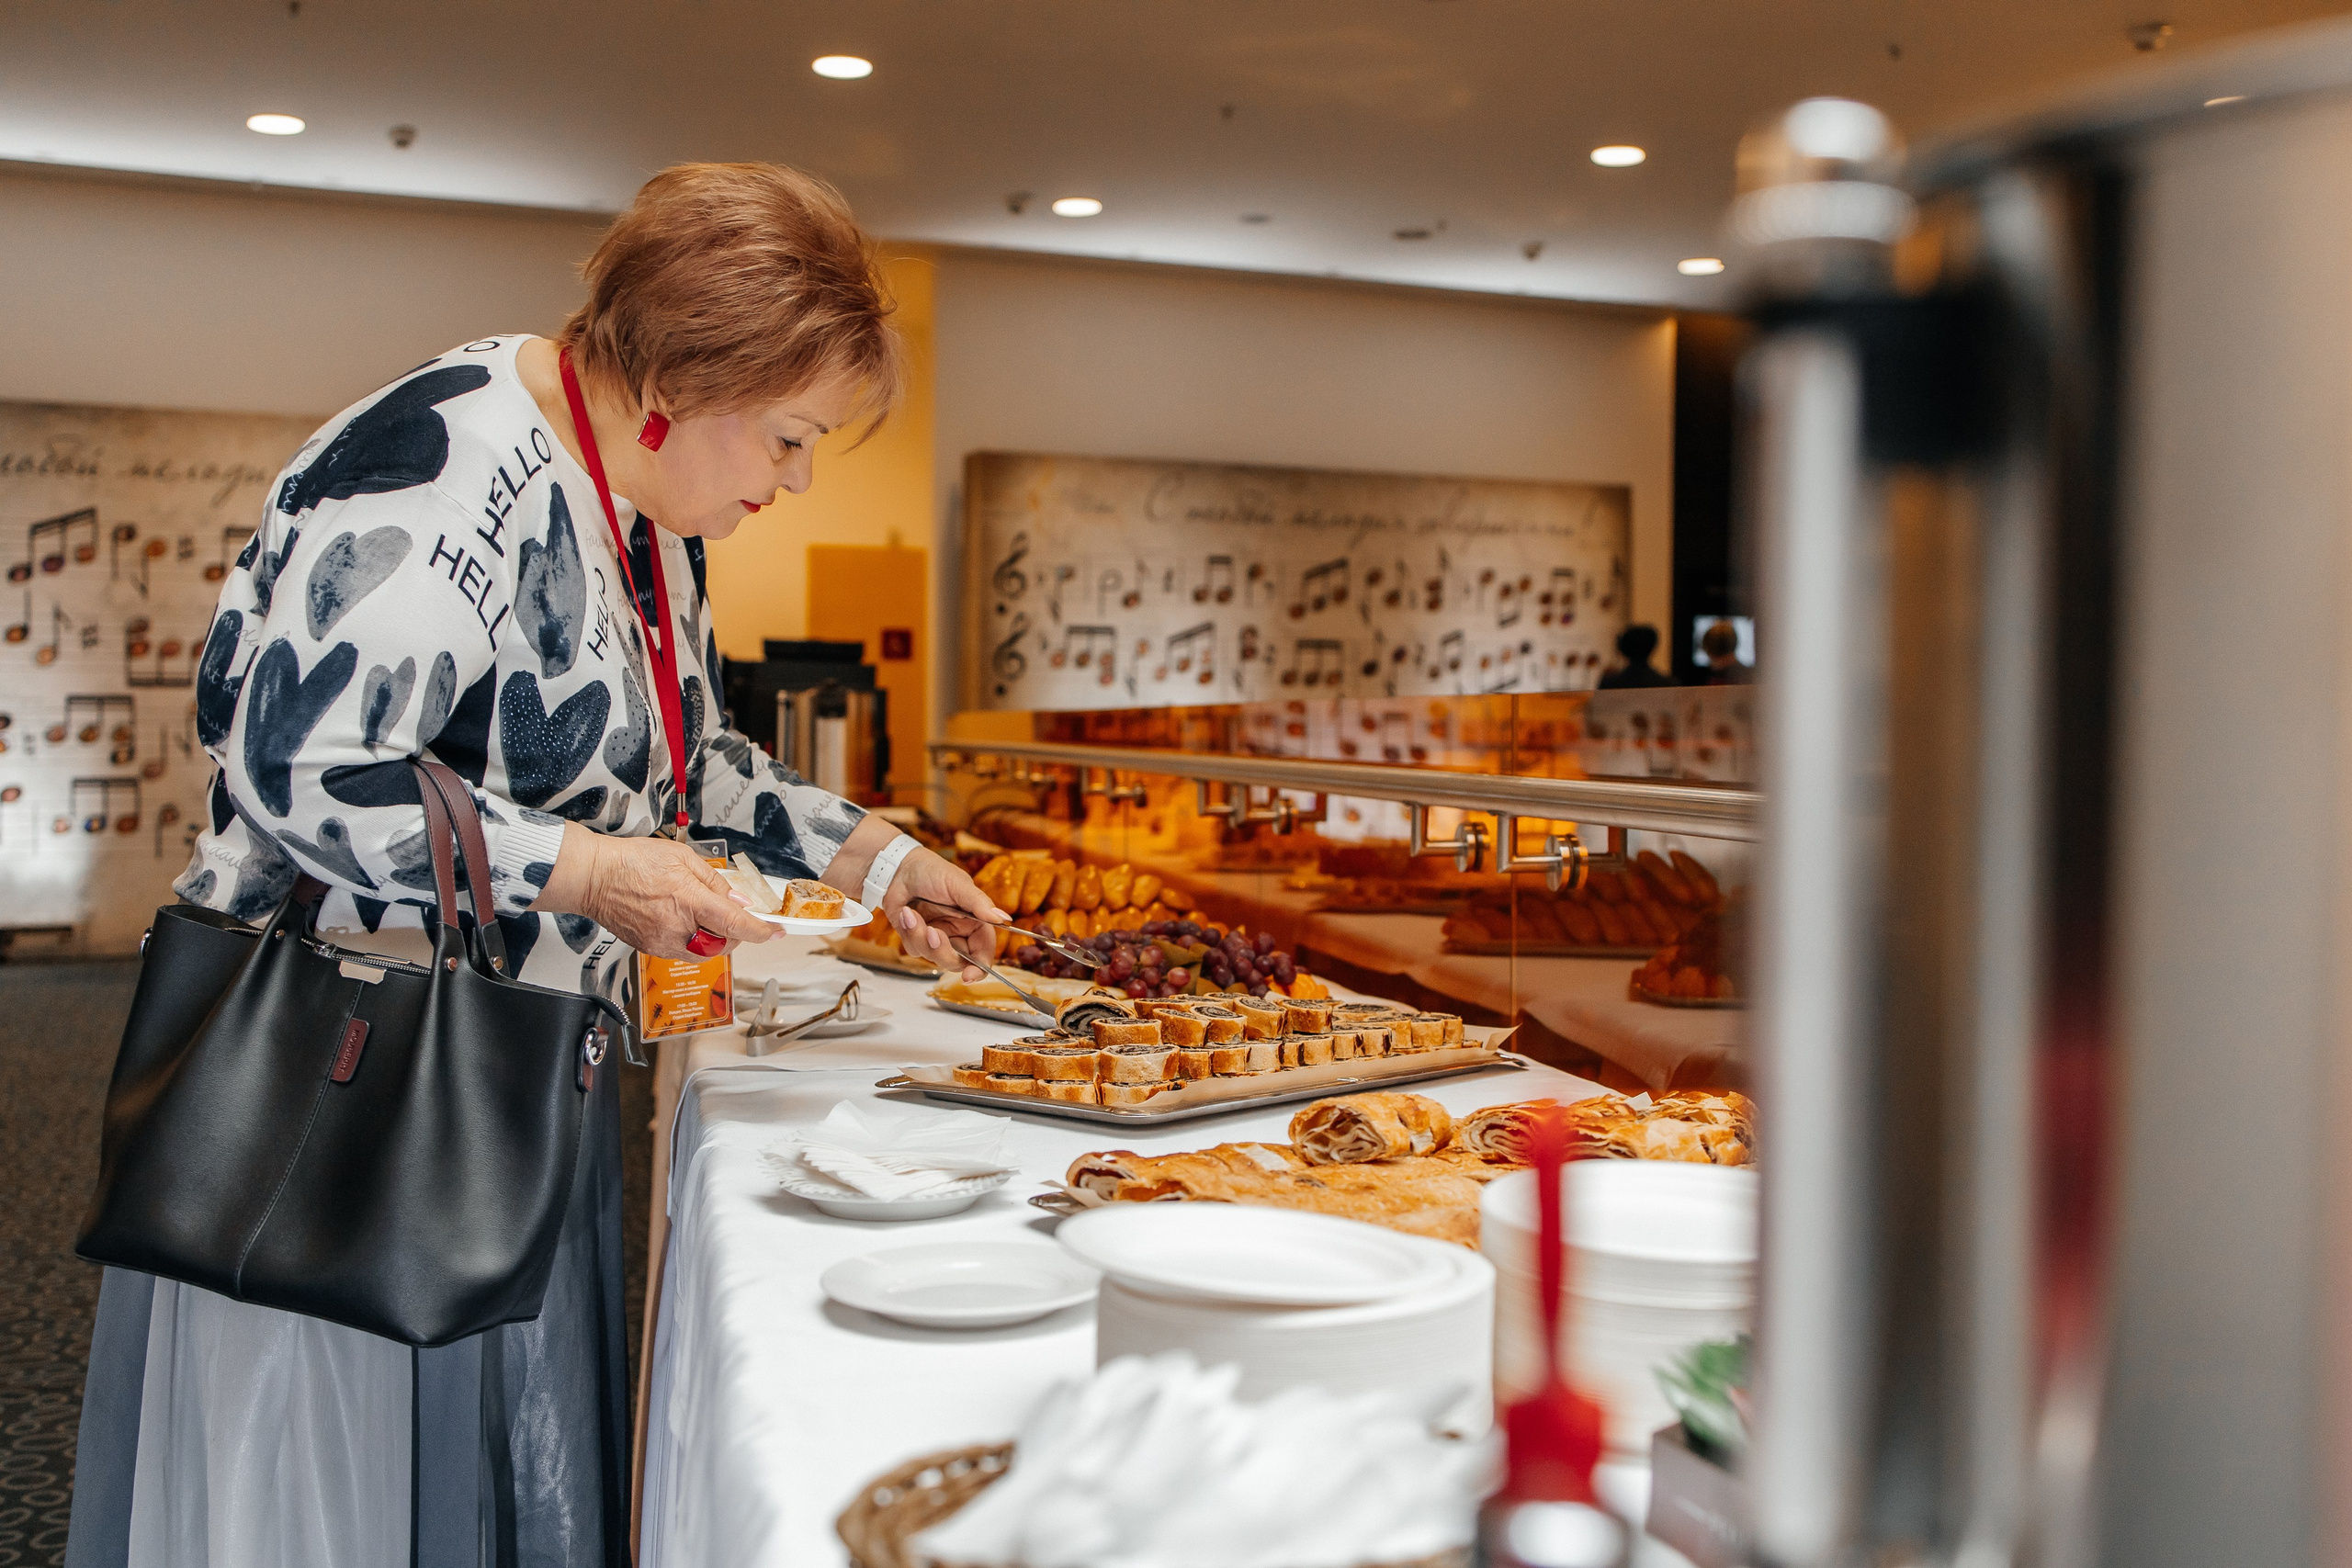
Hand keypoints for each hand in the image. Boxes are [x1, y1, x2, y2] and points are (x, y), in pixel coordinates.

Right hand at [534, 823, 776, 960]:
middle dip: (736, 934)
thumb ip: (714, 881)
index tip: (777, 932)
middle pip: (724, 944)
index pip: (735, 923)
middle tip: (734, 916)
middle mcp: (676, 926)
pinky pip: (683, 952)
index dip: (762, 931)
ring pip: (704, 953)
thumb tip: (737, 900)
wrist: (593, 877)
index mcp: (688, 899)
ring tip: (705, 917)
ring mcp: (662, 941)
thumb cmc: (631, 862)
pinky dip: (693, 941)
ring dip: (715, 939)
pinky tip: (683, 922)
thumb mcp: (682, 857)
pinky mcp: (650, 948)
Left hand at [882, 846, 1007, 982]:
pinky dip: (909, 932)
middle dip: (943, 951)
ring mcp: (937, 937)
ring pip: (934, 957)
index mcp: (974, 922)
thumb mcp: (958, 885)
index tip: (969, 976)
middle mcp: (958, 933)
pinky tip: (906, 913)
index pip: (983, 952)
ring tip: (911, 914)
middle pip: (958, 961)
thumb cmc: (931, 871)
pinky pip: (915, 949)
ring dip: (920, 937)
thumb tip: (1004, 919)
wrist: (898, 868)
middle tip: (931, 933)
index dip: (979, 968)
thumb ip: (980, 904)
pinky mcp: (917, 939)